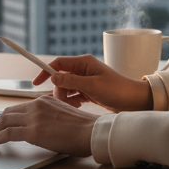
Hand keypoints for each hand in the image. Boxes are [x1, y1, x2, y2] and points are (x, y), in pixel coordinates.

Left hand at [0, 95, 98, 156]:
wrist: (92, 132)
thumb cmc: (84, 128)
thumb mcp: (65, 114)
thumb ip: (50, 116)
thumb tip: (42, 127)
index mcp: (45, 100)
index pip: (20, 107)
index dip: (8, 116)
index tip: (2, 123)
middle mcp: (37, 105)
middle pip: (8, 112)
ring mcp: (34, 117)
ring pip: (4, 122)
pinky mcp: (32, 132)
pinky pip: (6, 134)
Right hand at [32, 55, 152, 112]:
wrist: (133, 101)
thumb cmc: (116, 90)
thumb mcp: (92, 86)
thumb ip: (71, 81)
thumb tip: (53, 76)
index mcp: (84, 62)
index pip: (58, 63)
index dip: (46, 71)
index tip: (35, 83)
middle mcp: (84, 69)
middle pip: (60, 77)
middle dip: (59, 90)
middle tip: (65, 101)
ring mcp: (86, 80)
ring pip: (66, 87)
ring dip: (66, 97)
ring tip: (74, 105)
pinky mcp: (89, 90)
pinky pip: (73, 94)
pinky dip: (72, 100)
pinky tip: (78, 106)